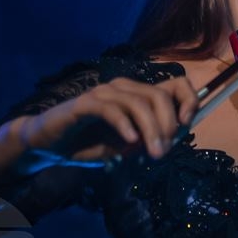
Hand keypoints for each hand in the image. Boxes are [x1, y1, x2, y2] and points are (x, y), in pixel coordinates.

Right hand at [12, 76, 197, 168]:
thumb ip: (148, 140)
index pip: (176, 84)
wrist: (48, 146)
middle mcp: (124, 87)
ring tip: (153, 153)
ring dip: (151, 130)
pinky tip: (130, 142)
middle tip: (163, 152)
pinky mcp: (86, 103)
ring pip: (139, 103)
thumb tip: (172, 140)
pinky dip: (125, 125)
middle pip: (159, 96)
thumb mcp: (127, 147)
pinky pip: (112, 109)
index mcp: (138, 94)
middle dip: (167, 125)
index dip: (188, 100)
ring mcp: (104, 92)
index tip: (186, 125)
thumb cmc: (89, 144)